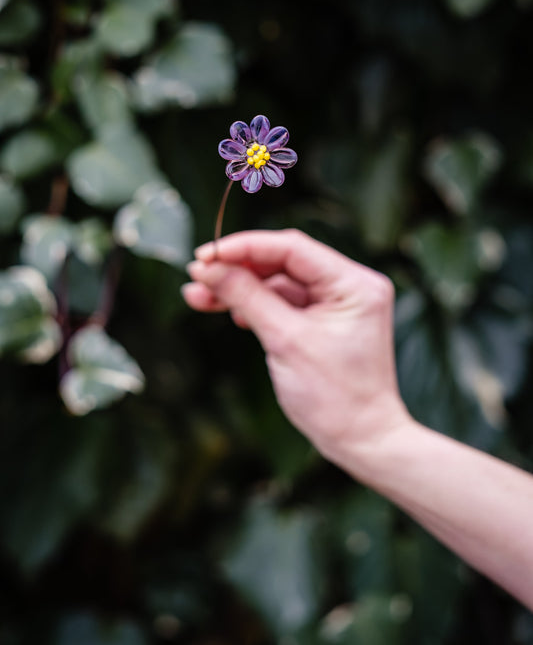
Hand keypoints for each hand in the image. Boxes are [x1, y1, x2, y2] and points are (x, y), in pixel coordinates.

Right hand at [183, 229, 410, 471]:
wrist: (363, 442)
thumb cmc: (334, 397)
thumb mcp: (285, 340)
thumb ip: (246, 297)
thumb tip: (209, 268)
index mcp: (354, 283)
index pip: (291, 248)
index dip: (244, 248)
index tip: (205, 255)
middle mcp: (351, 285)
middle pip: (283, 262)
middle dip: (237, 269)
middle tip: (196, 278)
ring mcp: (339, 303)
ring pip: (279, 282)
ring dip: (241, 289)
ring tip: (199, 297)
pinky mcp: (325, 321)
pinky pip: (285, 303)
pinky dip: (256, 306)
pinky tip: (230, 313)